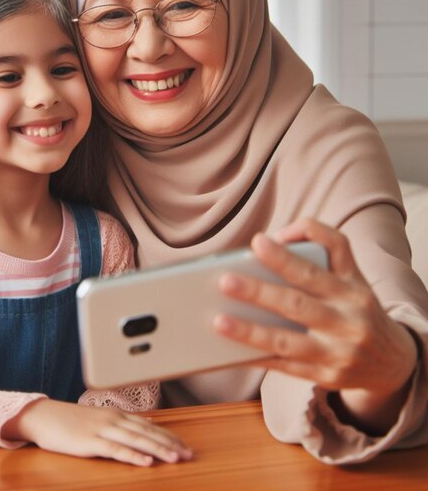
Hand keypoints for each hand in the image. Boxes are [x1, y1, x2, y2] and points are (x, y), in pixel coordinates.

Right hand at [3, 399, 192, 466]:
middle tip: (189, 454)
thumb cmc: (70, 420)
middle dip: (170, 443)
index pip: (149, 425)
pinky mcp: (90, 442)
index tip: (185, 446)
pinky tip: (146, 462)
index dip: (168, 435)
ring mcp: (102, 430)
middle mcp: (113, 420)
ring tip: (175, 458)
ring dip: (157, 449)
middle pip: (147, 432)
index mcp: (117, 415)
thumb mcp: (100, 418)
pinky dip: (132, 456)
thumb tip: (146, 422)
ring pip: (136, 440)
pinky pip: (115, 449)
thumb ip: (123, 422)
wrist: (44, 416)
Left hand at [214, 219, 417, 431]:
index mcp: (352, 289)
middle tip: (225, 280)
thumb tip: (279, 237)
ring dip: (250, 331)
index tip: (258, 241)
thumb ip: (323, 248)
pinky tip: (230, 351)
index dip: (288, 254)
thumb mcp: (352, 274)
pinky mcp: (326, 377)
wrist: (394, 360)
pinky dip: (256, 357)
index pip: (317, 269)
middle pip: (298, 303)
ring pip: (287, 341)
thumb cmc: (356, 305)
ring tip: (218, 320)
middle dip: (259, 292)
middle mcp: (348, 320)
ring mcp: (338, 352)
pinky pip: (284, 367)